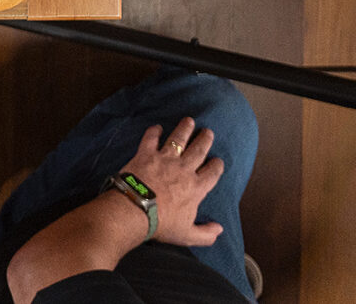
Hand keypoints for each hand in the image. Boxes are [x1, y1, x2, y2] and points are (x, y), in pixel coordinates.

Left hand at [121, 118, 227, 245]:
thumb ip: (206, 233)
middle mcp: (183, 170)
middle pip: (198, 150)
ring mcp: (164, 159)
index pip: (212, 174)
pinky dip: (153, 132)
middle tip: (208, 131)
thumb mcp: (188, 235)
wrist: (135, 210)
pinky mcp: (145, 154)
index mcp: (196, 188)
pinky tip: (156, 127)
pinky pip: (150, 139)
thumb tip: (220, 229)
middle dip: (204, 140)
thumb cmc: (162, 224)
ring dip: (184, 129)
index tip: (218, 160)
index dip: (217, 166)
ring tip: (189, 120)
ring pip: (178, 140)